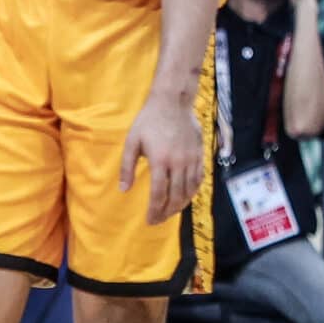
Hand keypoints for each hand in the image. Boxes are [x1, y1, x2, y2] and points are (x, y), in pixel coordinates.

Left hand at [119, 92, 204, 224]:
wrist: (173, 102)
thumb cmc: (149, 120)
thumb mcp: (132, 141)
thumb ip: (126, 167)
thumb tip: (123, 189)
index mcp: (160, 161)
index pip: (159, 194)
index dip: (154, 210)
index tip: (150, 220)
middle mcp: (178, 163)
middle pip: (175, 196)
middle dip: (166, 212)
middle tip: (159, 220)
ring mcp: (191, 159)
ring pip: (189, 190)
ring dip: (180, 205)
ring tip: (171, 212)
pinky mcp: (200, 155)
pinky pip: (199, 179)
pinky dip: (193, 192)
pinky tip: (186, 197)